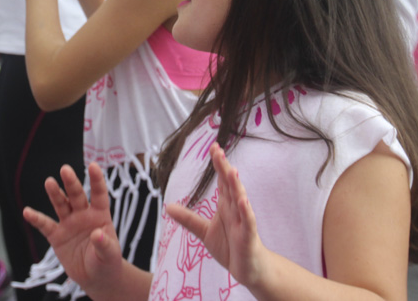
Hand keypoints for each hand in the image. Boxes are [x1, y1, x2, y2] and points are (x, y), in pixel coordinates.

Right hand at [23, 163, 125, 290]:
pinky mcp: (57, 236)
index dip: (96, 180)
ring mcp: (69, 223)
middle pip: (76, 195)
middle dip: (71, 183)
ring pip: (61, 205)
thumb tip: (97, 234)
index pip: (99, 194)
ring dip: (55, 194)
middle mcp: (83, 215)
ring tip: (49, 182)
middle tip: (65, 169)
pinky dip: (36, 219)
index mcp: (100, 215)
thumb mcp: (110, 255)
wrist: (95, 277)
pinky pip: (45, 225)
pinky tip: (27, 212)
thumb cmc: (107, 262)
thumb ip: (104, 244)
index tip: (92, 165)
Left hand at [166, 142, 270, 288]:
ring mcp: (243, 221)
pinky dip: (246, 211)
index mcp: (226, 206)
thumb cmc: (230, 248)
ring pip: (240, 199)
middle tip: (217, 150)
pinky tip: (243, 200)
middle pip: (229, 185)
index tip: (213, 147)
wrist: (249, 270)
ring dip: (235, 185)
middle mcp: (235, 209)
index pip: (221, 181)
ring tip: (230, 170)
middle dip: (224, 168)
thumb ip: (188, 219)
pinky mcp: (249, 236)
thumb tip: (168, 207)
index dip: (218, 164)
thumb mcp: (204, 232)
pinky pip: (248, 222)